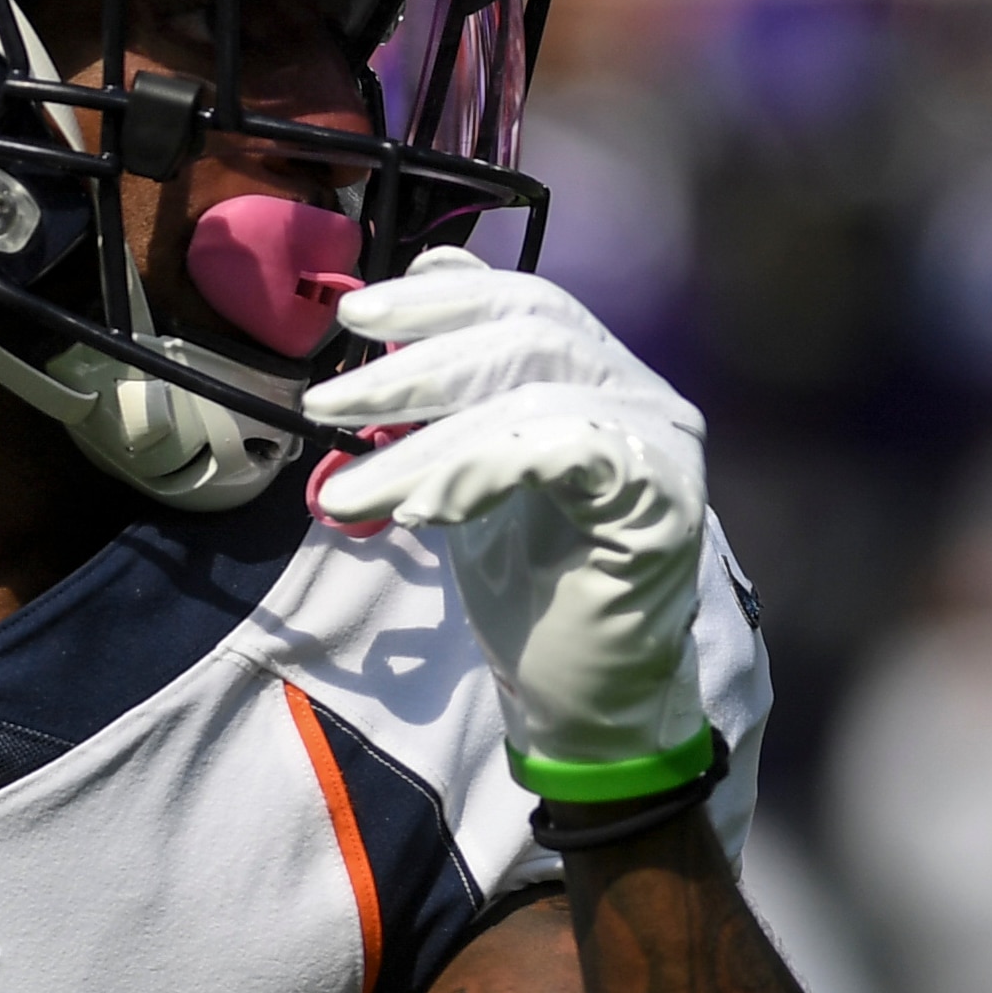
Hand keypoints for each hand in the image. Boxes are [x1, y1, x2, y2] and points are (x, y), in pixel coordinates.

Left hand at [303, 249, 712, 793]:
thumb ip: (446, 405)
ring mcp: (660, 442)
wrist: (578, 695)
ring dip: (426, 439)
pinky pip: (567, 449)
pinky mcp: (664, 498)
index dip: (441, 297)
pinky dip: (481, 470)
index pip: (525, 302)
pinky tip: (425, 513)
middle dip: (412, 364)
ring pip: (534, 390)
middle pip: (526, 332)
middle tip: (327, 404)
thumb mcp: (465, 478)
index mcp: (597, 377)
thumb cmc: (528, 589)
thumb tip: (390, 325)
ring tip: (357, 488)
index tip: (357, 313)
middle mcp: (641, 394)